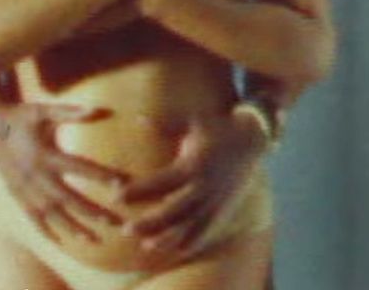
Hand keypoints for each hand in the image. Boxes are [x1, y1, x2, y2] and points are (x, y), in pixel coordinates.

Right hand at [0, 101, 129, 242]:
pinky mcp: (16, 195)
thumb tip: (98, 109)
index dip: (99, 175)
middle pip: (68, 199)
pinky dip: (46, 231)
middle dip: (92, 212)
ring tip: (93, 241)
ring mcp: (25, 189)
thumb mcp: (43, 110)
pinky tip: (61, 242)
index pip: (78, 168)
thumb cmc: (21, 116)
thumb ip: (69, 112)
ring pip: (51, 214)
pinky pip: (32, 218)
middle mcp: (35, 176)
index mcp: (44, 155)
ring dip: (73, 228)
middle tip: (115, 222)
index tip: (120, 184)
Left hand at [117, 106, 268, 255]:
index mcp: (193, 165)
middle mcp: (203, 186)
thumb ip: (164, 123)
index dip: (137, 191)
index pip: (160, 183)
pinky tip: (176, 250)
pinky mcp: (224, 208)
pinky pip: (207, 230)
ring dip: (167, 237)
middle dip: (148, 222)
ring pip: (188, 226)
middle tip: (126, 230)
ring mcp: (215, 200)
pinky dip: (191, 242)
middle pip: (171, 211)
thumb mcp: (191, 121)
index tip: (117, 196)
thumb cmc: (217, 126)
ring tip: (146, 245)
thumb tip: (138, 119)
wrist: (252, 137)